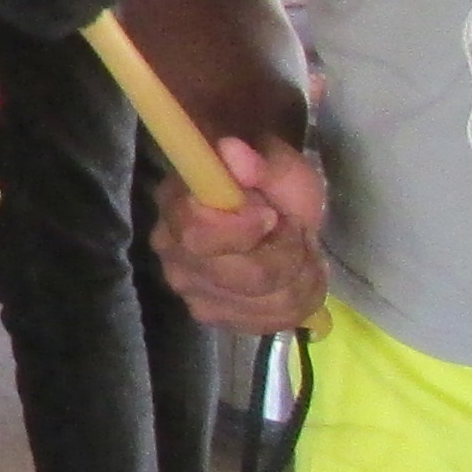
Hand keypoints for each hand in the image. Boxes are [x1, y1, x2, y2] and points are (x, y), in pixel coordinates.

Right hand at [154, 134, 328, 333]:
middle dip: (284, 254)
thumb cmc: (269, 181)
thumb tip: (232, 150)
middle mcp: (174, 256)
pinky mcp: (220, 319)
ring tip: (296, 249)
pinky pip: (272, 322)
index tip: (269, 213)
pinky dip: (297, 300)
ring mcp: (194, 294)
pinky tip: (294, 276)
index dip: (242, 230)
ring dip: (297, 275)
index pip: (198, 235)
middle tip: (291, 229)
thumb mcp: (279, 164)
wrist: (272, 208)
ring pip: (264, 303)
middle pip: (240, 278)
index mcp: (176, 208)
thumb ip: (260, 162)